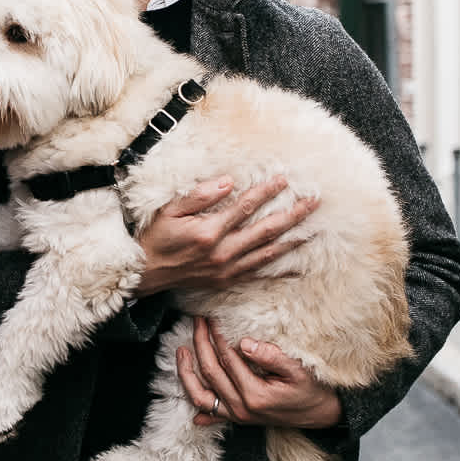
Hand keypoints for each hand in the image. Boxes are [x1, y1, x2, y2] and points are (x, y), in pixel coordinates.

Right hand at [134, 176, 318, 296]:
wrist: (145, 273)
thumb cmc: (156, 237)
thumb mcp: (169, 210)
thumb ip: (199, 196)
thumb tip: (228, 182)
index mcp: (209, 232)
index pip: (245, 207)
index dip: (266, 192)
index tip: (284, 179)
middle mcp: (222, 253)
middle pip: (266, 230)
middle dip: (292, 215)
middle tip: (314, 201)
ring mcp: (227, 269)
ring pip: (268, 252)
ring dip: (293, 239)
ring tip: (314, 227)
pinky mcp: (227, 280)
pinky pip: (259, 273)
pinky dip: (280, 269)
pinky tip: (297, 265)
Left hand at [176, 316, 342, 428]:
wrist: (321, 414)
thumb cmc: (312, 389)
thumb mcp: (299, 370)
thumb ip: (272, 356)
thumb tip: (245, 343)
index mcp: (255, 394)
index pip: (228, 359)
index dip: (218, 336)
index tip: (213, 318)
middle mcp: (242, 408)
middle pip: (210, 372)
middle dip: (200, 344)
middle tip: (198, 322)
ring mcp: (238, 415)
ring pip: (201, 396)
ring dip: (187, 373)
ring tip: (181, 351)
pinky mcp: (239, 418)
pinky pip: (212, 414)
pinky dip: (198, 407)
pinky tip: (188, 397)